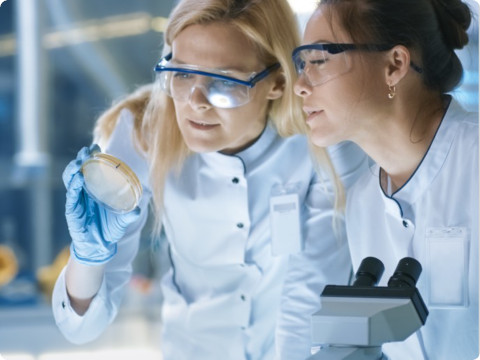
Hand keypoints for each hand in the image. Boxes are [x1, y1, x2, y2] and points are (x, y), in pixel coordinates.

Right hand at [63, 145, 140, 264]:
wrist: (100, 247)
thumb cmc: (109, 230)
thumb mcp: (123, 220)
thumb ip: (130, 214)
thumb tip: (140, 209)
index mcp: (94, 191)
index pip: (90, 170)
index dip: (91, 158)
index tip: (97, 147)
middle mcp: (83, 194)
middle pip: (78, 171)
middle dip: (81, 159)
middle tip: (88, 149)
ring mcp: (76, 202)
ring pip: (71, 180)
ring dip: (74, 169)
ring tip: (80, 160)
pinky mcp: (72, 211)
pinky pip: (71, 196)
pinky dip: (74, 186)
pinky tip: (79, 178)